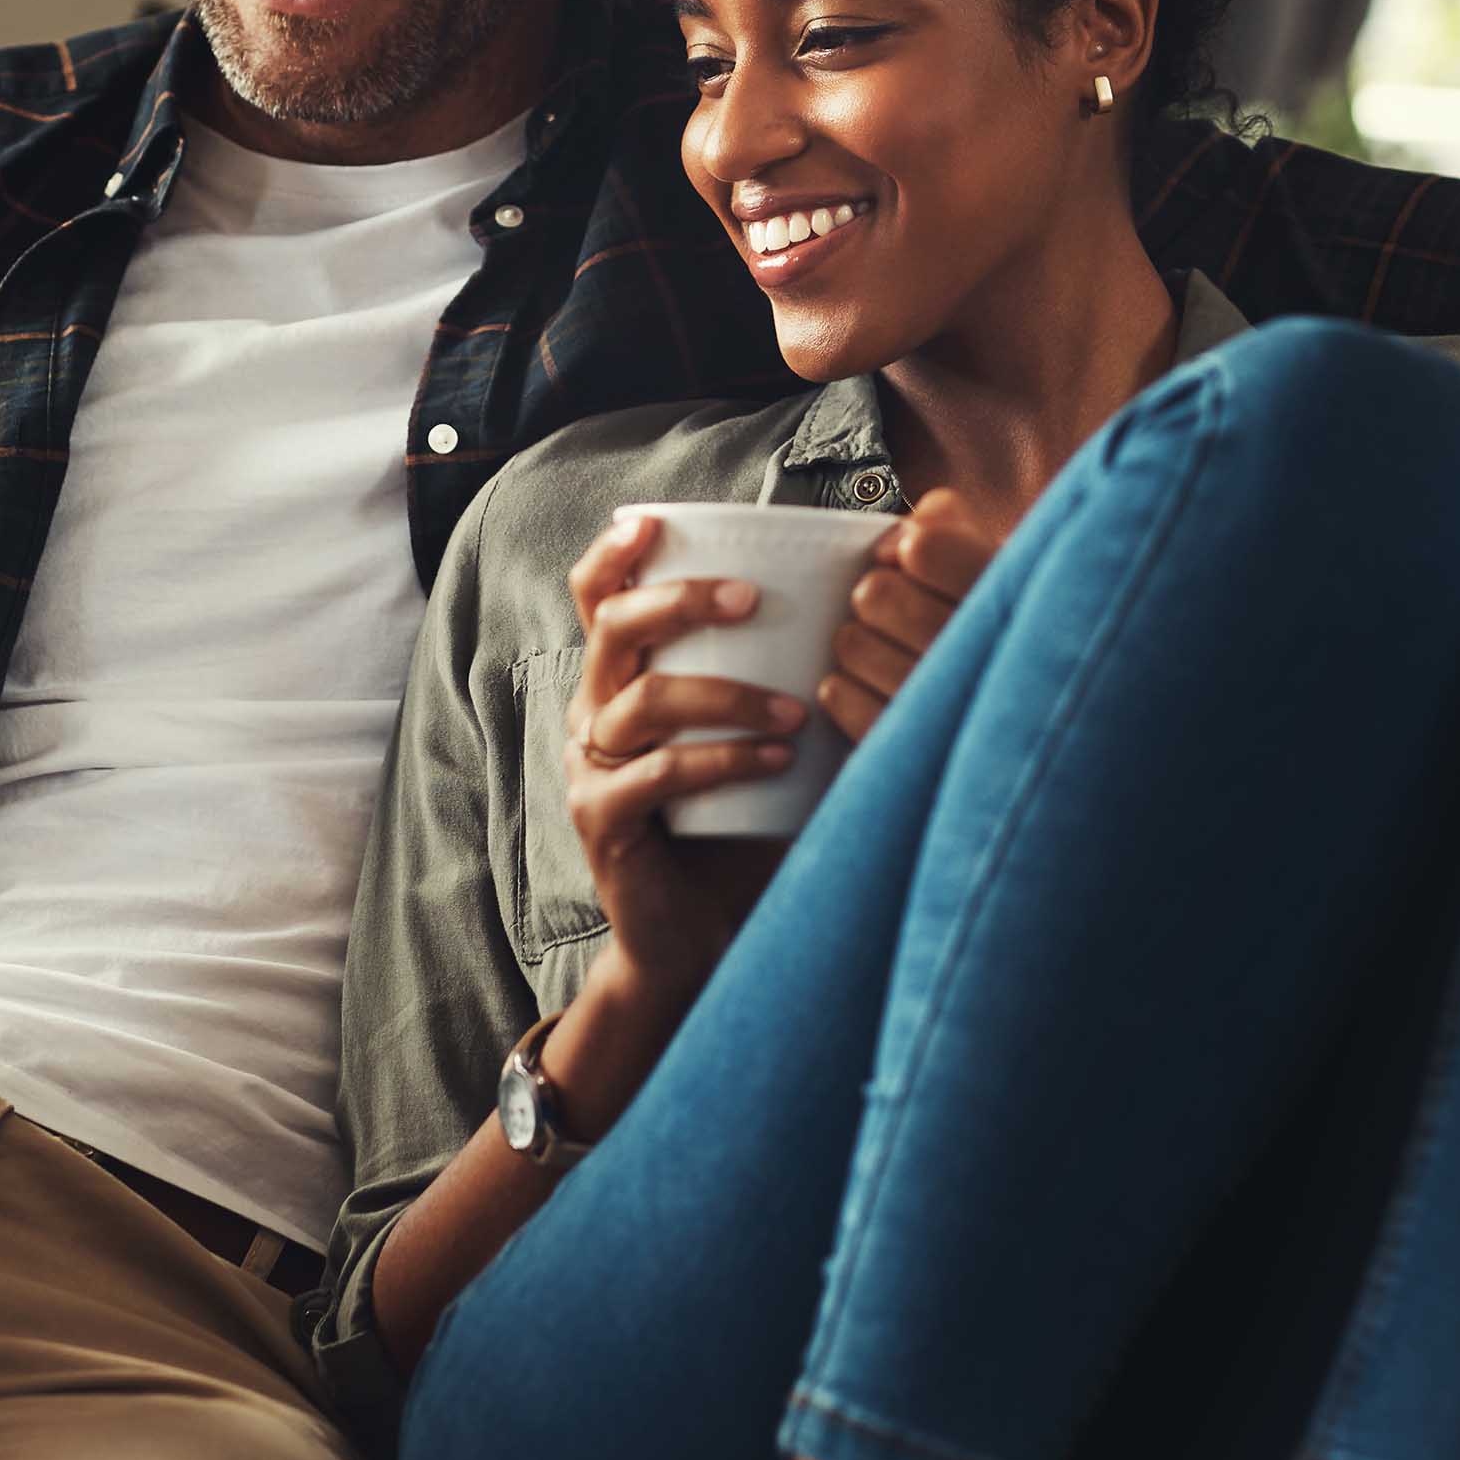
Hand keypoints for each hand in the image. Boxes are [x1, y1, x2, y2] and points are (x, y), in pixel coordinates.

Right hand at [561, 511, 799, 1001]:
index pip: (598, 598)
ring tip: (796, 707)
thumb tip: (869, 599)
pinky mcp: (602, 821)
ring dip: (727, 694)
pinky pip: (660, 775)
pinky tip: (779, 758)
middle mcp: (593, 714)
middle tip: (754, 597)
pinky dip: (724, 760)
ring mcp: (590, 768)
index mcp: (619, 682)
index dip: (615, 554)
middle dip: (682, 601)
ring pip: (645, 701)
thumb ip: (784, 676)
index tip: (654, 522)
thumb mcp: (756, 737)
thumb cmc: (739, 826)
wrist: (698, 938)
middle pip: (614, 630)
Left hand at [820, 488, 1002, 742]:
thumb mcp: (993, 555)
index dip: (909, 547)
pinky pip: (838, 696)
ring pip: (852, 645)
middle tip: (902, 611)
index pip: (921, 548)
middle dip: (879, 596)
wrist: (1030, 714)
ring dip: (862, 642)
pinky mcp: (907, 749)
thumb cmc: (999, 620)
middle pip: (875, 595)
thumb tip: (895, 539)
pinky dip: (845, 687)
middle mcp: (981, 655)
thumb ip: (947, 522)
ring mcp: (942, 708)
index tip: (918, 559)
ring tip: (895, 651)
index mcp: (1009, 596)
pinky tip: (878, 685)